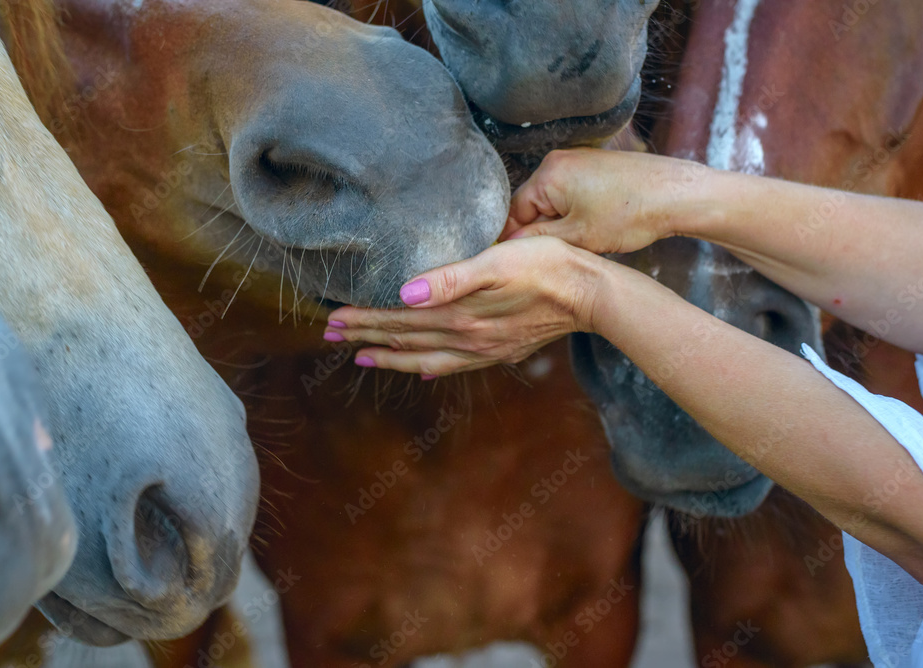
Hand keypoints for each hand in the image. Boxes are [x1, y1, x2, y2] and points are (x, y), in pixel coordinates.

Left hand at [324, 237, 606, 376]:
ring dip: (392, 355)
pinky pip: (456, 364)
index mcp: (460, 313)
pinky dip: (432, 366)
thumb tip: (404, 292)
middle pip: (405, 338)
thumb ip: (450, 278)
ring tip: (364, 356)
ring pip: (425, 356)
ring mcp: (485, 348)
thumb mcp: (498, 262)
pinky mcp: (502, 349)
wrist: (592, 294)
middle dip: (366, 336)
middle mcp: (467, 337)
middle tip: (330, 335)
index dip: (364, 318)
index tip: (332, 318)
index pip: (399, 318)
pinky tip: (424, 368)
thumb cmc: (547, 266)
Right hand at [503, 148, 710, 253]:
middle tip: (557, 255)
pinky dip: (576, 214)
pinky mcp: (595, 167)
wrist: (676, 194)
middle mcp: (558, 161)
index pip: (513, 211)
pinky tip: (595, 229)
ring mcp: (578, 161)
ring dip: (561, 226)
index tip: (520, 261)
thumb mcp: (578, 236)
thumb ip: (537, 241)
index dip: (515, 239)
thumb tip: (509, 246)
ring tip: (582, 242)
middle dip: (542, 232)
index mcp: (548, 173)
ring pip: (554, 203)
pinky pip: (571, 195)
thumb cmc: (631, 213)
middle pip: (533, 205)